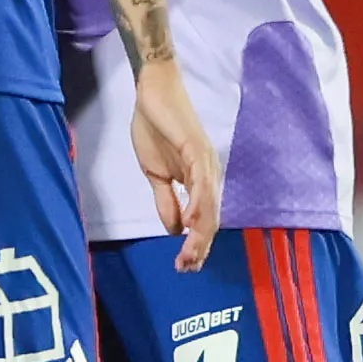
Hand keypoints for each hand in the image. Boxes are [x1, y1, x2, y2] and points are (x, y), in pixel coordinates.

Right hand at [128, 58, 222, 269]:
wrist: (151, 93)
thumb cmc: (154, 128)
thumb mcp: (155, 174)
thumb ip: (166, 200)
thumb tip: (174, 229)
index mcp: (198, 181)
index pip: (202, 221)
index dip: (195, 244)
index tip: (184, 265)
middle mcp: (209, 175)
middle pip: (210, 219)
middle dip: (200, 246)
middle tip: (187, 268)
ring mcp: (206, 162)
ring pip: (209, 205)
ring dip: (201, 233)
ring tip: (190, 254)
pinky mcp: (197, 149)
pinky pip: (201, 182)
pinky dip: (198, 204)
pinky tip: (192, 222)